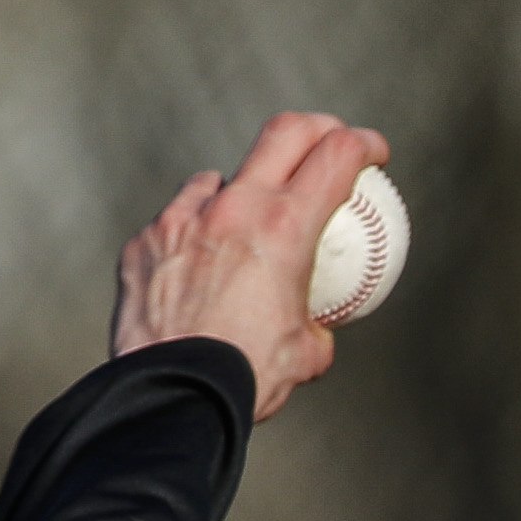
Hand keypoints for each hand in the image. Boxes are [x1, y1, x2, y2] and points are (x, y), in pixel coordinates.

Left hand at [110, 111, 389, 421]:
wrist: (173, 393)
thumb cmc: (247, 378)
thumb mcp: (304, 356)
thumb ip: (315, 328)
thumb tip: (318, 327)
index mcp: (286, 229)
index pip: (337, 156)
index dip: (364, 143)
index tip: (374, 152)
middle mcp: (235, 208)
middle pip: (285, 132)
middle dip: (317, 127)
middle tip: (328, 141)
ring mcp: (183, 218)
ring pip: (220, 179)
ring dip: (241, 191)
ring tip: (245, 224)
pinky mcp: (146, 240)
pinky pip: (177, 221)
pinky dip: (194, 234)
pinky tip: (197, 265)